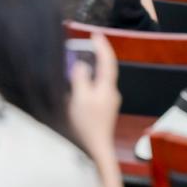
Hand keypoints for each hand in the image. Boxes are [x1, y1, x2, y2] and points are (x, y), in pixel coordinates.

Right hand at [68, 33, 119, 161]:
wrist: (94, 153)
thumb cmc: (86, 126)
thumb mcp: (80, 99)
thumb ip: (81, 78)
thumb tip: (82, 64)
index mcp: (107, 88)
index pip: (107, 61)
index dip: (102, 46)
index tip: (96, 33)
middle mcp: (110, 94)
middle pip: (104, 70)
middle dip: (95, 56)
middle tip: (84, 45)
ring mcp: (107, 104)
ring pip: (99, 80)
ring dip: (89, 70)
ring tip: (77, 63)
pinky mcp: (101, 113)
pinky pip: (94, 91)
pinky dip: (86, 83)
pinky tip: (76, 86)